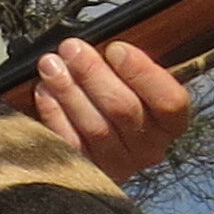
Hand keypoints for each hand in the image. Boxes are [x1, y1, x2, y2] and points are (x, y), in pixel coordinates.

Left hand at [25, 36, 191, 183]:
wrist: (97, 142)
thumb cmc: (117, 98)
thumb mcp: (132, 82)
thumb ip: (127, 66)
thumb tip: (103, 41)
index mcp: (169, 123)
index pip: (169, 101)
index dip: (142, 72)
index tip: (115, 48)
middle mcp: (150, 148)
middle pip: (124, 109)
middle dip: (93, 73)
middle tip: (71, 48)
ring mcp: (119, 164)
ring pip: (94, 126)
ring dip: (69, 90)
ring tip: (51, 65)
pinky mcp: (88, 171)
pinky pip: (71, 143)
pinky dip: (55, 114)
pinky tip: (44, 92)